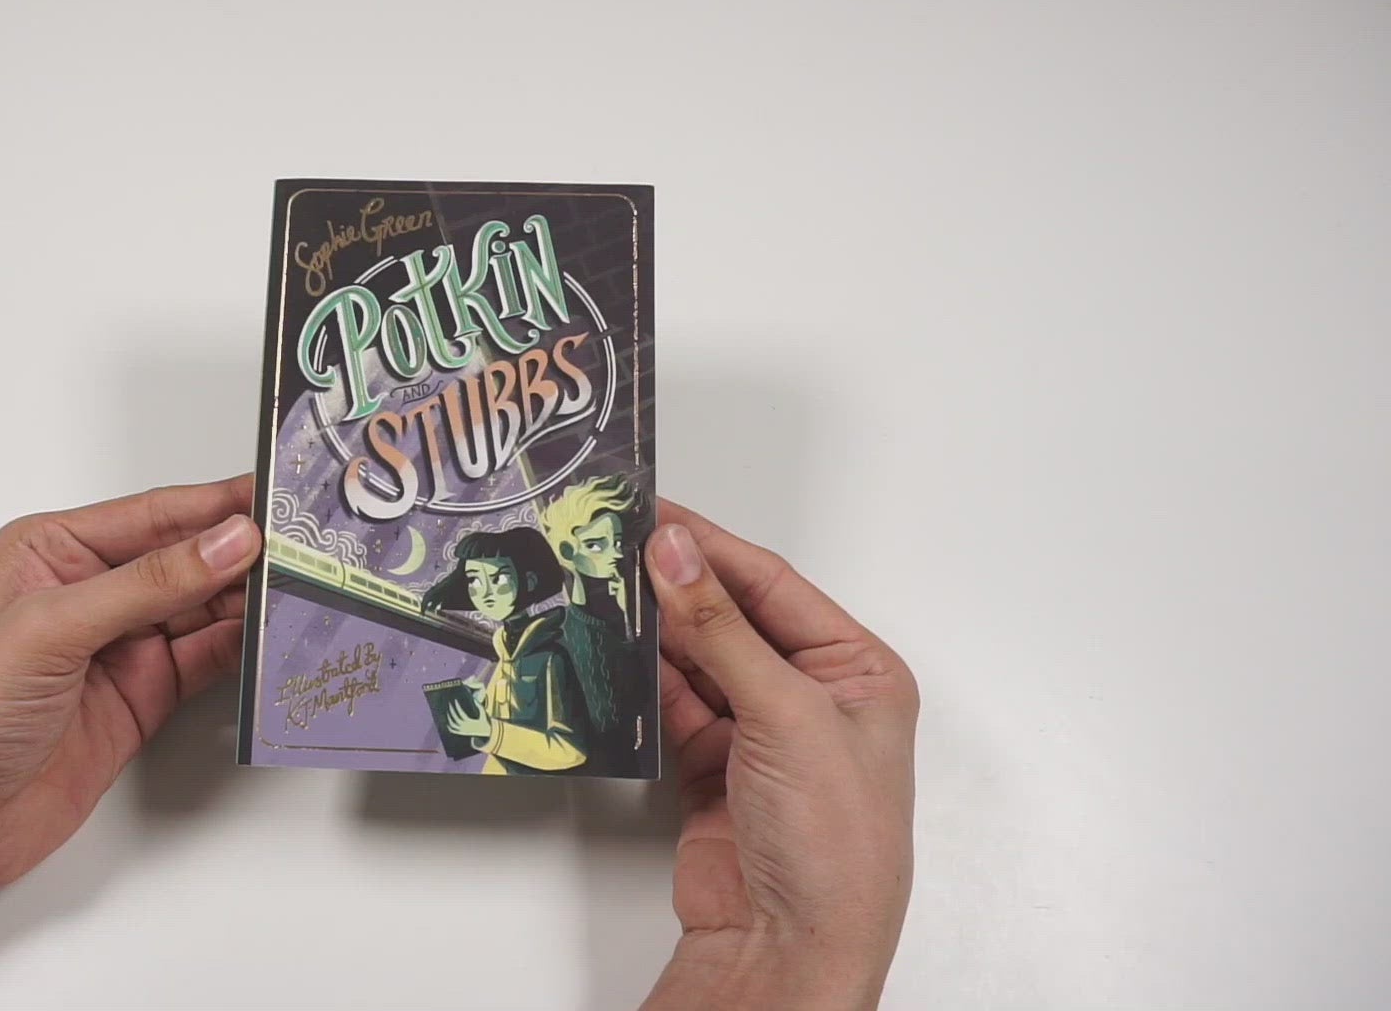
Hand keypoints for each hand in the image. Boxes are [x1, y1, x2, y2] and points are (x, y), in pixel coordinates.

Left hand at [0, 476, 264, 1010]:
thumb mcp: (51, 629)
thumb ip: (148, 584)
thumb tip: (226, 542)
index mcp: (54, 551)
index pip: (154, 515)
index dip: (218, 505)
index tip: (278, 495)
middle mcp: (91, 593)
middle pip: (188, 559)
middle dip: (247, 552)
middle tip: (314, 544)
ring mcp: (119, 648)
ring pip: (205, 610)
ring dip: (253, 601)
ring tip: (311, 586)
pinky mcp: (142, 699)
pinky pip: (206, 662)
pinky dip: (245, 651)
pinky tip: (279, 638)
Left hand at [444, 697, 491, 738]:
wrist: (485, 732)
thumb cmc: (483, 721)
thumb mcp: (483, 713)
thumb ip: (479, 706)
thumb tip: (474, 699)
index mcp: (470, 722)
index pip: (461, 713)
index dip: (457, 706)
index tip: (455, 700)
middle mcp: (465, 727)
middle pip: (455, 718)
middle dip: (451, 710)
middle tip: (450, 704)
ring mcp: (462, 730)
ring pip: (452, 724)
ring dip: (449, 718)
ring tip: (447, 711)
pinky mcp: (461, 733)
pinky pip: (453, 730)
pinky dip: (449, 725)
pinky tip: (447, 720)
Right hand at [640, 501, 917, 1010]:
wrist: (791, 947)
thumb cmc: (836, 848)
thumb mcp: (787, 715)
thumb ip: (723, 630)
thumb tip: (678, 554)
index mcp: (859, 672)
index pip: (775, 587)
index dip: (714, 548)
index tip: (657, 515)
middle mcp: (812, 698)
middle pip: (732, 619)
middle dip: (677, 586)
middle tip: (614, 546)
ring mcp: (760, 736)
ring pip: (697, 661)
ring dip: (655, 632)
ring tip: (603, 591)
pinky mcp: (714, 769)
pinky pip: (672, 707)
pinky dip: (642, 683)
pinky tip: (614, 654)